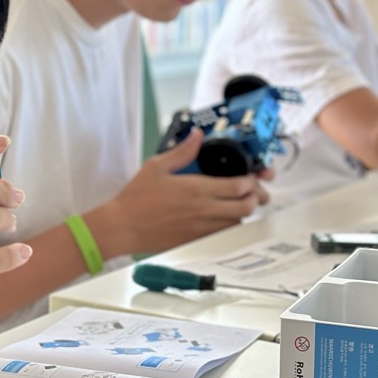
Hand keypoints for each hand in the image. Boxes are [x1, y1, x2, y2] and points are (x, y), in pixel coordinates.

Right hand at [94, 128, 269, 254]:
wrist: (123, 227)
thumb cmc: (136, 199)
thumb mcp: (156, 167)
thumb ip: (182, 152)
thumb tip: (198, 137)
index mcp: (196, 189)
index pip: (239, 186)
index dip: (251, 180)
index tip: (249, 176)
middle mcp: (204, 210)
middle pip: (246, 206)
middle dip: (255, 197)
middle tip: (251, 190)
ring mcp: (202, 229)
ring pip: (238, 222)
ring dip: (243, 212)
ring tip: (238, 203)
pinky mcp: (196, 241)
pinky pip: (224, 235)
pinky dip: (230, 226)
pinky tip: (223, 218)